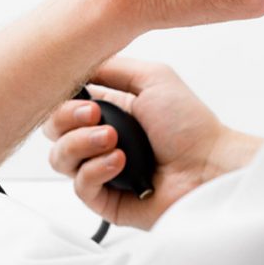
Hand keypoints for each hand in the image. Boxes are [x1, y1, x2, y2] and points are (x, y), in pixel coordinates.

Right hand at [43, 58, 262, 228]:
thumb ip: (110, 66)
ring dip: (81, 144)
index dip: (63, 100)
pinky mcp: (106, 200)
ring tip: (114, 140)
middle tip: (96, 116)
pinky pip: (80, 187)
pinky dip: (96, 170)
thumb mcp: (152, 77)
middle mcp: (98, 141)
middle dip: (67, 120)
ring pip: (59, 159)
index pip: (62, 106)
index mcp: (106, 112)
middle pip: (53, 132)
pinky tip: (120, 162)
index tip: (82, 96)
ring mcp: (100, 171)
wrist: (211, 166)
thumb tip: (76, 64)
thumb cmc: (190, 125)